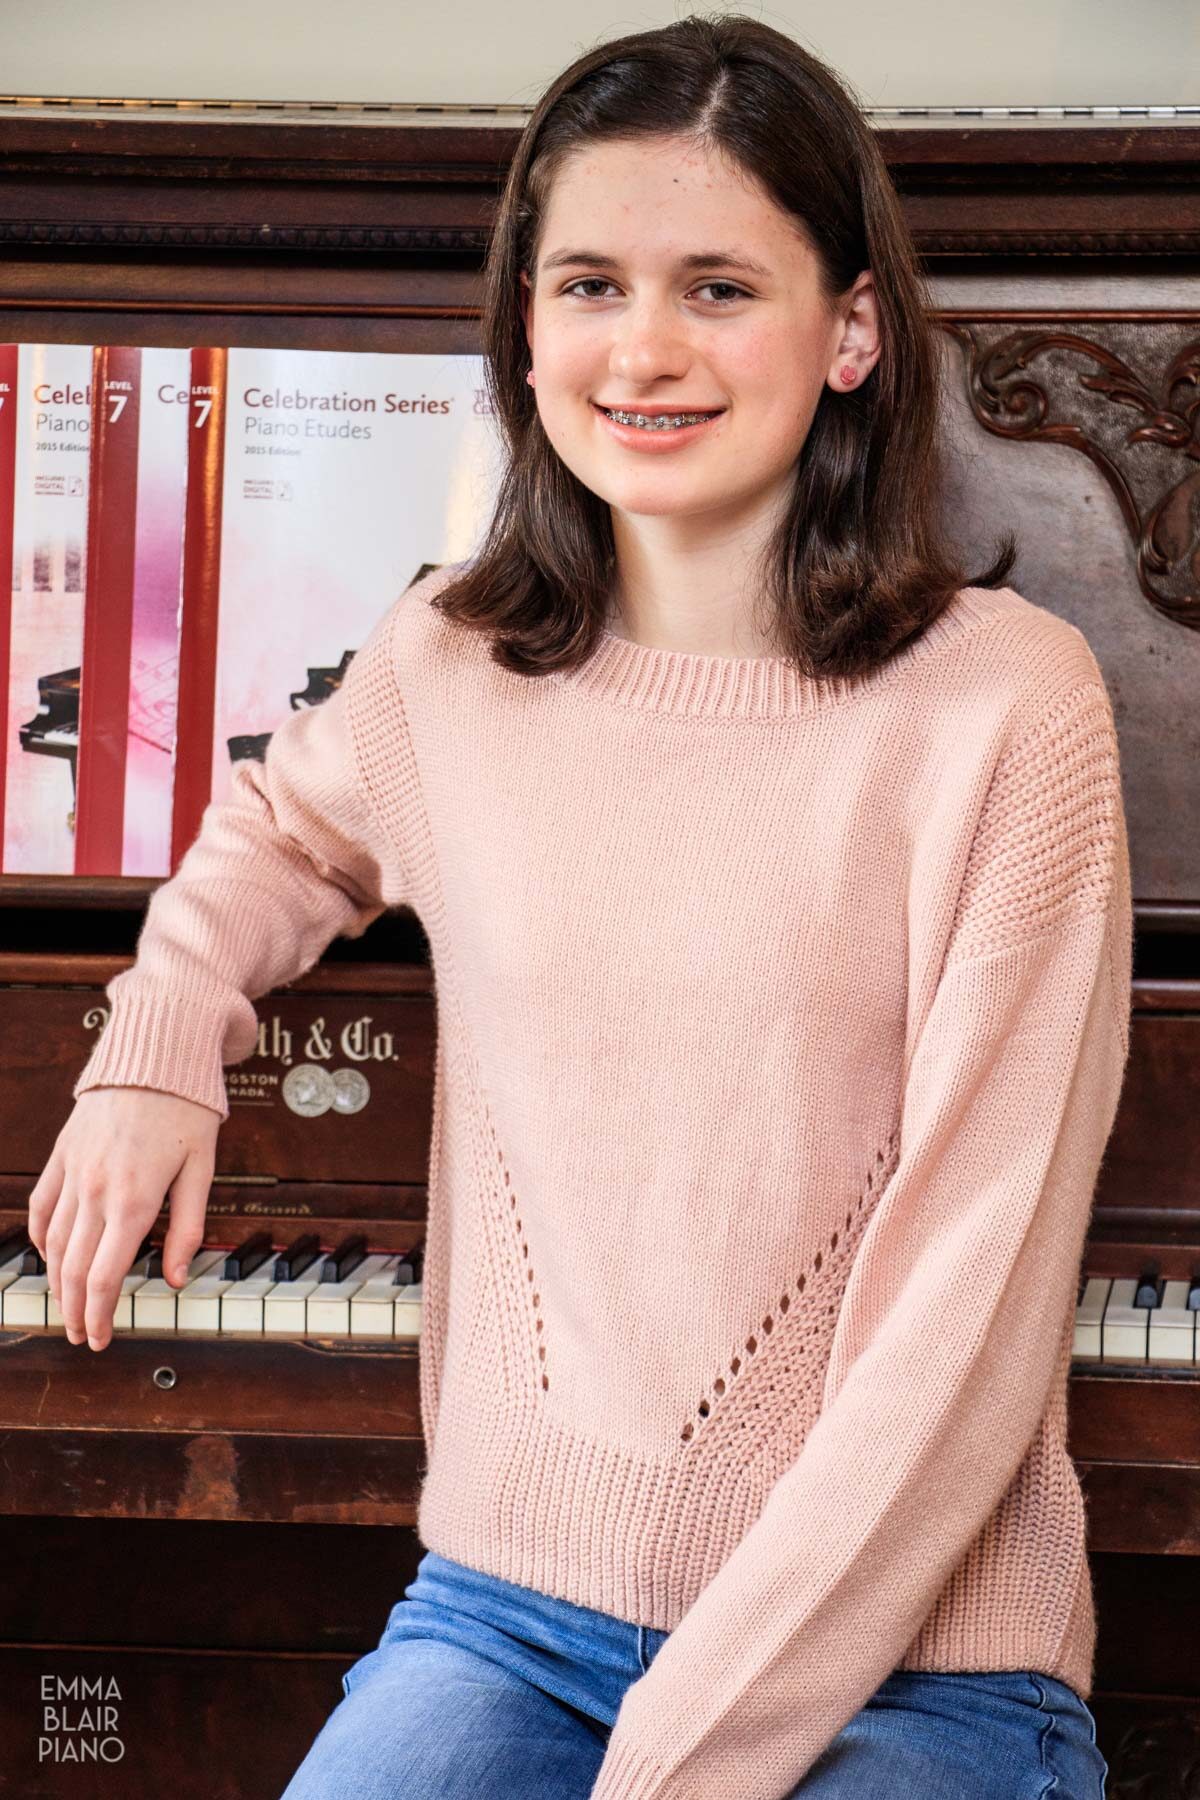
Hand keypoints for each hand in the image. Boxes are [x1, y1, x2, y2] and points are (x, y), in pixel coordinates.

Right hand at [27, 1087, 220, 1350]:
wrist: (154, 1053)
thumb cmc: (186, 1108)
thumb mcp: (202, 1168)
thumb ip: (186, 1227)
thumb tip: (174, 1277)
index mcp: (133, 1201)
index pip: (105, 1278)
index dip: (100, 1316)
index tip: (101, 1339)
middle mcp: (96, 1192)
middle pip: (74, 1270)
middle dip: (76, 1310)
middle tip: (82, 1335)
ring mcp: (73, 1172)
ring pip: (53, 1243)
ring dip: (57, 1282)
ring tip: (67, 1306)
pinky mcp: (62, 1154)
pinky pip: (42, 1205)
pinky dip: (41, 1236)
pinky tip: (49, 1255)